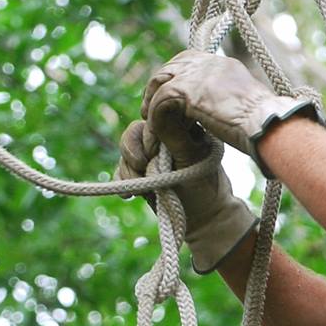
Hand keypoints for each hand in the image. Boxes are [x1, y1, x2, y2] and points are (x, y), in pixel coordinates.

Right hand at [116, 113, 255, 275]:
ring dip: (129, 168)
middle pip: (135, 130)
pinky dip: (122, 180)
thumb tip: (157, 106)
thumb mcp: (191, 156)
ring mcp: (152, 154)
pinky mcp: (141, 171)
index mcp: (182, 124)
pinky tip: (129, 194)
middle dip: (135, 150)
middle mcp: (165, 136)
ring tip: (141, 187)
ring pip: (126, 149)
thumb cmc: (204, 186)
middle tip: (146, 166)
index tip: (153, 146)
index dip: (148, 127)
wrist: (203, 220)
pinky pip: (121, 167)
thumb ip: (172, 132)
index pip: (155, 111)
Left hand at [142, 48, 325, 172]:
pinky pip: (160, 100)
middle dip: (157, 87)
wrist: (267, 124)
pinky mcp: (188, 90)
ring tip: (149, 121)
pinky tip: (157, 132)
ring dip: (152, 101)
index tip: (168, 98)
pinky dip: (155, 117)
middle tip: (151, 109)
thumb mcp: (242, 104)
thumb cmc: (265, 125)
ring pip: (160, 80)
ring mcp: (198, 74)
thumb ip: (224, 99)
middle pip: (171, 66)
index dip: (174, 78)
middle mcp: (209, 62)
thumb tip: (217, 110)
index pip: (188, 60)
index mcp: (222, 64)